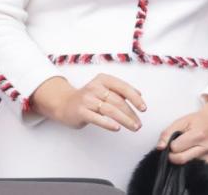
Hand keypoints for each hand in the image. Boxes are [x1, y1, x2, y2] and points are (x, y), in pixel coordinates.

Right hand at [31, 74, 146, 131]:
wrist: (64, 104)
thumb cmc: (88, 98)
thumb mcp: (103, 89)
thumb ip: (119, 91)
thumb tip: (139, 95)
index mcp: (103, 79)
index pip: (123, 87)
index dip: (135, 98)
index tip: (143, 108)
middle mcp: (95, 87)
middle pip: (118, 101)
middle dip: (131, 113)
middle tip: (139, 124)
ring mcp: (87, 99)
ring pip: (110, 110)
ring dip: (124, 120)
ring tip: (133, 127)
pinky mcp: (80, 111)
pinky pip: (97, 118)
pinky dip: (108, 123)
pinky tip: (117, 128)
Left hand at [157, 97, 207, 165]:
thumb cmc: (200, 120)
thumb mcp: (181, 121)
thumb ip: (167, 133)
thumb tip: (160, 147)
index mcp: (198, 135)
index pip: (175, 148)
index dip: (171, 145)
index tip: (173, 142)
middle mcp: (206, 147)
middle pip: (180, 160)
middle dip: (173, 155)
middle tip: (175, 149)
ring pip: (187, 166)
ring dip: (182, 160)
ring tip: (185, 150)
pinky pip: (195, 168)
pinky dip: (190, 163)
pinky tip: (191, 155)